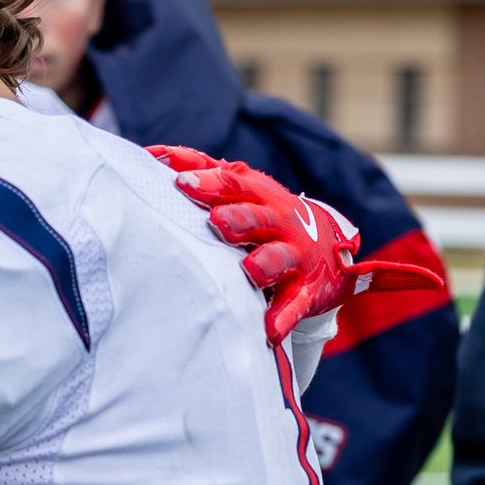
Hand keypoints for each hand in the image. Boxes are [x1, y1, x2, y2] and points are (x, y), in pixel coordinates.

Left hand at [150, 145, 442, 344]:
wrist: (331, 248)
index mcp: (257, 196)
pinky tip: (269, 330)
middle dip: (237, 218)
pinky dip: (284, 317)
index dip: (207, 181)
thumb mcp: (245, 192)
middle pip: (256, 216)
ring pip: (278, 257)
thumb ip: (205, 173)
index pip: (231, 183)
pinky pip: (295, 303)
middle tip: (216, 222)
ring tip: (250, 271)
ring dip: (264, 263)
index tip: (179, 181)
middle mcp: (277, 221)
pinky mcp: (307, 288)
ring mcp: (294, 255)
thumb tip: (153, 154)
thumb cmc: (267, 218)